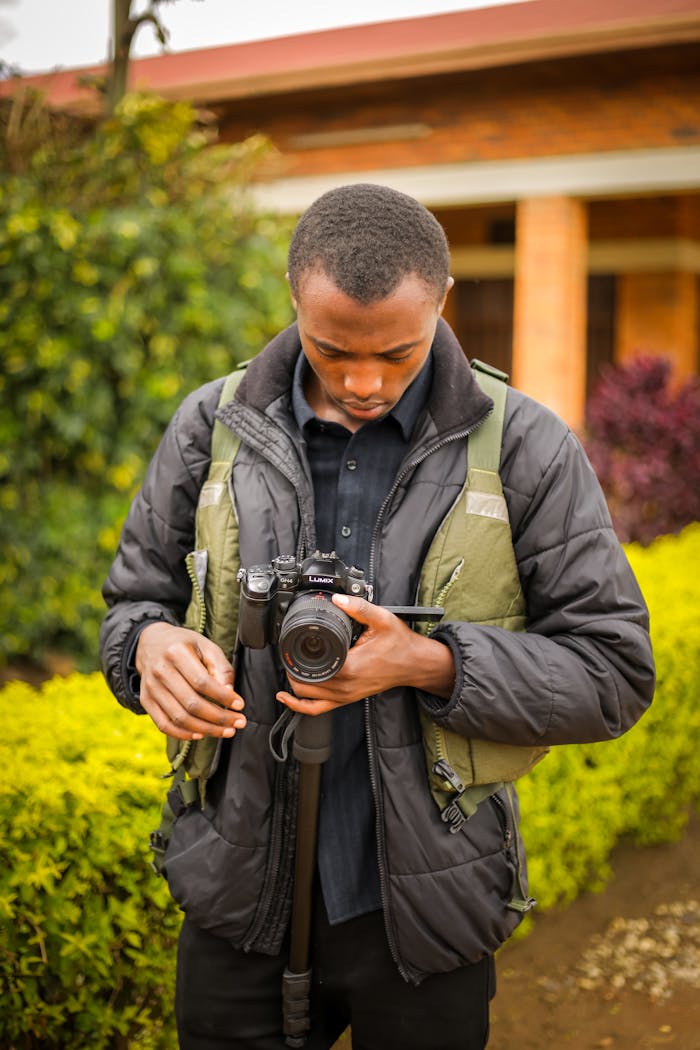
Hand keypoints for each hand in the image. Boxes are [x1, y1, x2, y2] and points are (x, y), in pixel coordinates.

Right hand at [135, 622, 246, 739]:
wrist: (151, 642)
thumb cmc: (185, 645)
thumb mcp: (206, 646)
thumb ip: (220, 667)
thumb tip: (229, 692)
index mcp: (176, 653)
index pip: (202, 682)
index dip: (223, 697)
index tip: (239, 705)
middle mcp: (161, 671)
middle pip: (192, 704)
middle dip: (219, 718)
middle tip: (238, 723)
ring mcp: (150, 687)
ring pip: (179, 718)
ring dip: (206, 730)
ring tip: (225, 731)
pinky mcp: (146, 700)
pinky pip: (163, 725)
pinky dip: (183, 734)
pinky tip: (201, 734)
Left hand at [276, 594, 454, 715]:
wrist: (415, 664)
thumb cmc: (400, 644)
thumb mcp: (382, 619)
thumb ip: (358, 607)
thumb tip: (337, 598)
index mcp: (350, 667)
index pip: (311, 668)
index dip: (295, 658)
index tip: (289, 645)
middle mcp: (346, 686)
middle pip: (304, 686)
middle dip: (291, 670)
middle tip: (287, 653)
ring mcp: (347, 696)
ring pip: (308, 700)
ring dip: (294, 686)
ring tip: (288, 668)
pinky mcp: (348, 699)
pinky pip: (318, 709)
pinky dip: (301, 706)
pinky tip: (288, 698)